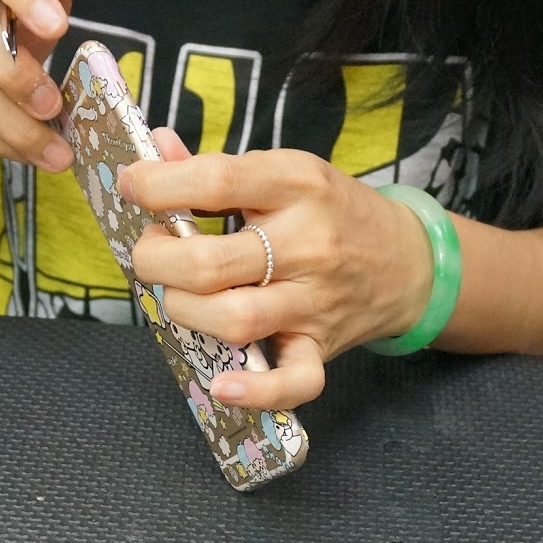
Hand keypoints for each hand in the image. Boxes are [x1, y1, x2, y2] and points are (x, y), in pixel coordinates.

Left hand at [121, 129, 435, 410]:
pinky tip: (221, 383)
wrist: (408, 261)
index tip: (133, 185)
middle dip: (156, 260)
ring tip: (177, 296)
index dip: (160, 185)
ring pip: (234, 319)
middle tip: (150, 252)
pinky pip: (294, 381)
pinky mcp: (321, 346)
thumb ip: (218, 168)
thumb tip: (155, 151)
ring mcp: (314, 301)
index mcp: (297, 185)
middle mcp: (308, 243)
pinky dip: (256, 391)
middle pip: (210, 263)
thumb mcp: (285, 175)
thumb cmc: (332, 213)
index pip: (218, 181)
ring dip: (183, 311)